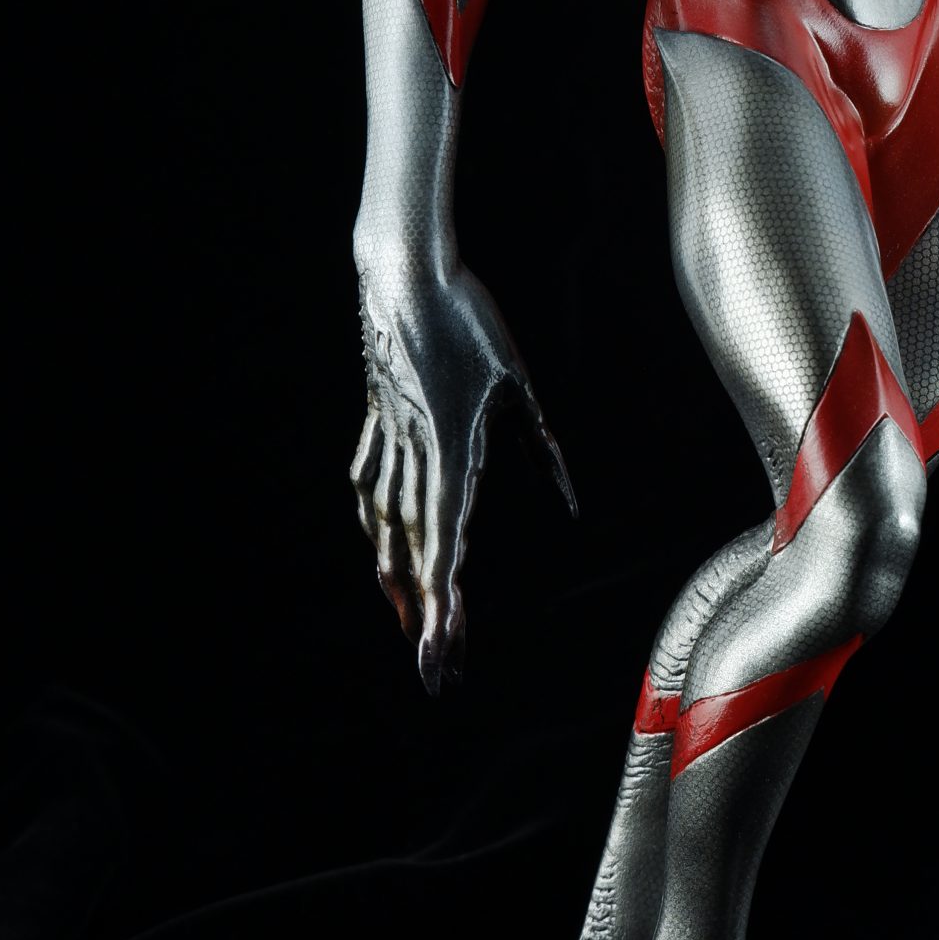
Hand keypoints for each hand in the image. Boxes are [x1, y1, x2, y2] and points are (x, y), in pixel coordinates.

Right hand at [350, 263, 573, 691]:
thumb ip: (542, 444)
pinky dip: (372, 523)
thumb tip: (570, 501)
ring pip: (385, 524)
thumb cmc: (470, 319)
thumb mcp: (516, 381)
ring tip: (408, 623)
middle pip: (417, 549)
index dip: (448, 601)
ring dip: (396, 579)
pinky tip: (377, 545)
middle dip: (426, 616)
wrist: (403, 271)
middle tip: (433, 668)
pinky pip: (368, 483)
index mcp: (452, 447)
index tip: (447, 647)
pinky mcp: (376, 418)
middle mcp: (414, 453)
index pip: (450, 540)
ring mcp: (388, 437)